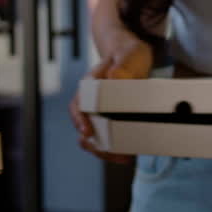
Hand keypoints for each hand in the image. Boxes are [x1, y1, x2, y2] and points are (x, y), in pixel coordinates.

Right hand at [70, 36, 153, 164]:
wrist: (133, 56)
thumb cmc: (128, 54)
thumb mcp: (129, 55)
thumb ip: (123, 65)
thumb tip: (113, 77)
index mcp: (90, 86)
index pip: (78, 107)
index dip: (80, 121)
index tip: (87, 133)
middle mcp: (91, 101)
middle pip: (85, 128)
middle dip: (96, 145)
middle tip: (117, 154)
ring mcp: (101, 111)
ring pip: (96, 136)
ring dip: (107, 150)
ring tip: (125, 158)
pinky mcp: (113, 118)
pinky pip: (109, 136)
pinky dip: (116, 147)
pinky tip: (130, 153)